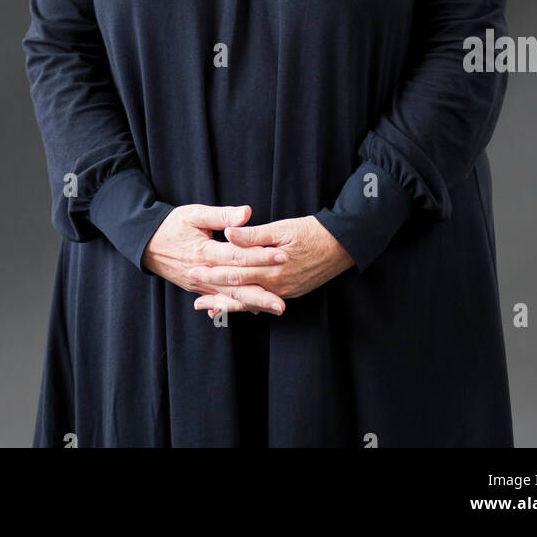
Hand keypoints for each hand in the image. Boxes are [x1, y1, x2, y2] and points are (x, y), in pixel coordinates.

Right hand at [141, 203, 290, 314]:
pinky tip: (254, 311)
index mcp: (204, 251)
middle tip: (283, 301)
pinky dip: (237, 306)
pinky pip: (220, 300)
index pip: (237, 255)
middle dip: (261, 293)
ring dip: (253, 304)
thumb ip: (221, 215)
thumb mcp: (194, 213)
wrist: (147, 244)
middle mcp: (203, 272)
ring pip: (230, 297)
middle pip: (237, 284)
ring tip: (275, 309)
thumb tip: (246, 213)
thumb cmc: (172, 225)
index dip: (260, 256)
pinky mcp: (198, 289)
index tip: (281, 256)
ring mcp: (200, 285)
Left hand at [189, 215, 354, 316]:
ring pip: (250, 302)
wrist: (343, 245)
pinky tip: (236, 307)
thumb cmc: (312, 231)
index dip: (213, 272)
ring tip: (207, 309)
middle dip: (214, 291)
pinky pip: (263, 303)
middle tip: (193, 295)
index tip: (193, 270)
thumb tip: (228, 233)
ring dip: (228, 305)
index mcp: (272, 267)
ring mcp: (284, 291)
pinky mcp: (290, 292)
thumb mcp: (283, 228)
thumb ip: (254, 235)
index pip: (235, 271)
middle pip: (239, 290)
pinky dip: (247, 306)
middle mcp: (277, 285)